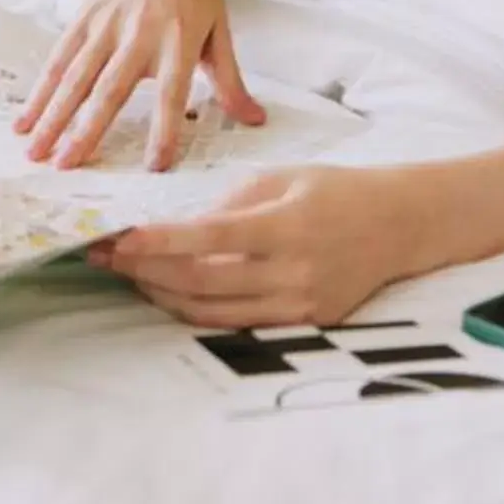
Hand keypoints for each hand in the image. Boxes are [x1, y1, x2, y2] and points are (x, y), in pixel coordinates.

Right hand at [16, 0, 264, 171]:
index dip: (165, 128)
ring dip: (54, 115)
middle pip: (110, 88)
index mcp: (179, 42)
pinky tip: (25, 118)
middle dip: (86, 129)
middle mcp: (140, 34)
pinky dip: (41, 89)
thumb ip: (231, 79)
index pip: (172, 92)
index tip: (154, 166)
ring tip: (37, 152)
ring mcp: (108, 24)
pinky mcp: (86, 15)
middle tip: (67, 166)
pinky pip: (60, 57)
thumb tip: (255, 120)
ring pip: (76, 75)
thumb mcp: (220, 28)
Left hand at [98, 165, 413, 329]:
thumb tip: (176, 227)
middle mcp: (290, 273)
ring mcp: (298, 306)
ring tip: (129, 276)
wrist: (398, 226)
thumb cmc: (335, 190)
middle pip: (200, 282)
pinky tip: (170, 295)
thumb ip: (229, 202)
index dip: (156, 243)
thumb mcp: (282, 178)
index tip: (116, 238)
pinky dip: (196, 312)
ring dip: (162, 296)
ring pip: (211, 313)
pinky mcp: (303, 325)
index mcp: (284, 227)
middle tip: (105, 256)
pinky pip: (236, 325)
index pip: (207, 240)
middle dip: (144, 271)